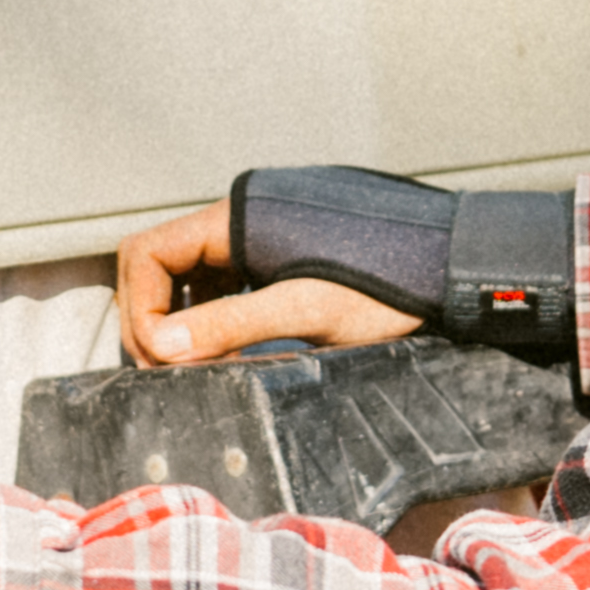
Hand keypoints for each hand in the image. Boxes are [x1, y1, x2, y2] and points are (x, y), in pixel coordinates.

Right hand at [109, 194, 417, 370]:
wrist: (449, 263)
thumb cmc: (388, 282)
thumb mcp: (307, 310)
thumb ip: (232, 324)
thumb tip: (162, 347)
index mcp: (237, 219)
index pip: (147, 253)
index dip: (141, 307)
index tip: (159, 357)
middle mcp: (239, 219)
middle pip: (159, 263)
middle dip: (152, 317)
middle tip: (167, 370)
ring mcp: (255, 235)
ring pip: (187, 274)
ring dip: (179, 319)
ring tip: (194, 365)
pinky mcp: (275, 253)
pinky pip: (220, 280)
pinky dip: (209, 315)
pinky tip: (225, 349)